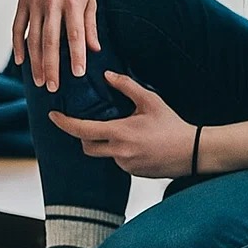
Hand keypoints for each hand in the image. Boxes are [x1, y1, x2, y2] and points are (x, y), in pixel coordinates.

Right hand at [12, 0, 99, 90]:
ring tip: (39, 81)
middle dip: (51, 66)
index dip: (76, 54)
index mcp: (73, 2)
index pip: (74, 33)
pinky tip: (21, 62)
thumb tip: (94, 50)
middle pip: (50, 41)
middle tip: (52, 87)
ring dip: (35, 62)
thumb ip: (90, 24)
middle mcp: (51, 3)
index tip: (77, 73)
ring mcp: (34, 3)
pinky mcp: (22, 3)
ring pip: (33, 38)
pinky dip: (18, 46)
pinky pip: (17, 28)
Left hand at [49, 71, 194, 178]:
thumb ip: (126, 86)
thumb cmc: (172, 125)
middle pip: (86, 145)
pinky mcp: (132, 173)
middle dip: (84, 136)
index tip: (54, 116)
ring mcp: (124, 164)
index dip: (64, 123)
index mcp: (120, 133)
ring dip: (107, 144)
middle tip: (93, 124)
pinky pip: (118, 161)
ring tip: (129, 133)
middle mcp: (118, 152)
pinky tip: (138, 145)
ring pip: (103, 154)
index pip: (82, 129)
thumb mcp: (150, 100)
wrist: (192, 151)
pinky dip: (120, 152)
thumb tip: (107, 75)